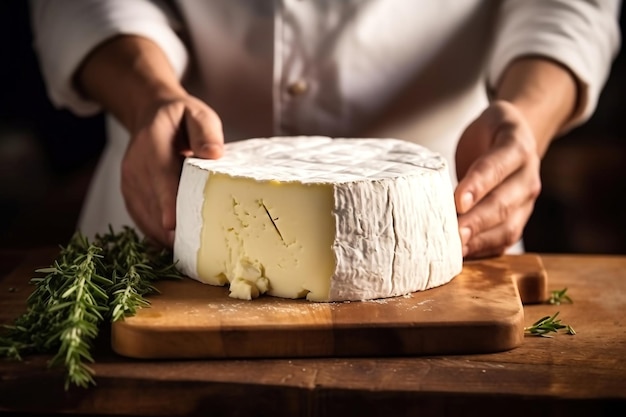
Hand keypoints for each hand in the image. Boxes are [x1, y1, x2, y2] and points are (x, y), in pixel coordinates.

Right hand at [121, 94, 223, 247]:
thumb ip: (205, 132)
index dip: (166, 202)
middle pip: (153, 204)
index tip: (173, 225)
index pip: (159, 176)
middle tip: (196, 252)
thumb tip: (213, 154)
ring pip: (145, 216)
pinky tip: (175, 247)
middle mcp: (135, 166)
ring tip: (189, 255)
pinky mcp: (129, 195)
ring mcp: (129, 182)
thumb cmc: (181, 118)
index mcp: (152, 145)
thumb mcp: (197, 114)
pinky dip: (156, 235)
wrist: (151, 115)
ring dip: (165, 237)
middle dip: (172, 229)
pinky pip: (141, 219)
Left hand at [454, 100, 541, 258]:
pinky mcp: (520, 219)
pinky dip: (485, 249)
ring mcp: (527, 201)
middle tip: (454, 234)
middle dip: (477, 221)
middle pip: (503, 203)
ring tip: (455, 250)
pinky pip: (506, 239)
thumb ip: (462, 151)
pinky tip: (463, 254)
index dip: (478, 185)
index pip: (497, 167)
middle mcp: (527, 176)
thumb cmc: (487, 135)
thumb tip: (423, 187)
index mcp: (516, 146)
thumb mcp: (475, 129)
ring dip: (480, 240)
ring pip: (508, 227)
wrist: (519, 139)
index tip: (458, 202)